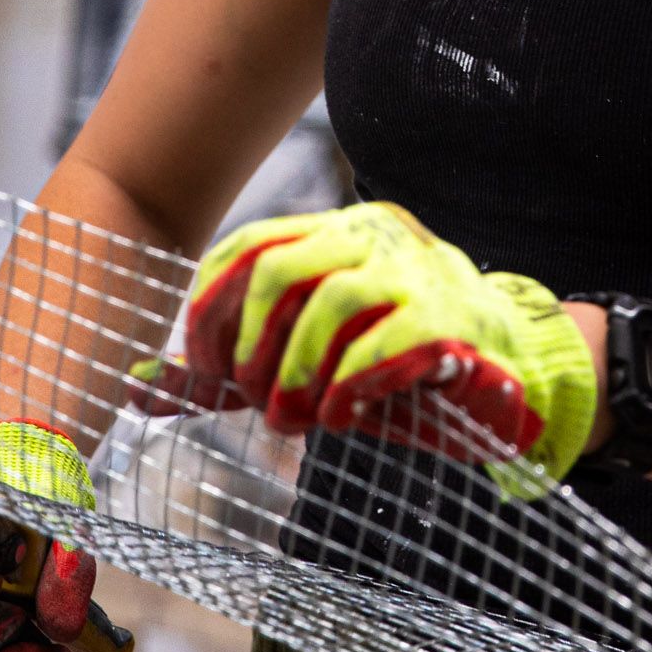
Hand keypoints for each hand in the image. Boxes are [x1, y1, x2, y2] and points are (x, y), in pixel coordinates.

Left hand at [151, 201, 598, 487]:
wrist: (511, 377)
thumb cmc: (399, 369)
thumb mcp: (311, 361)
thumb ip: (236, 368)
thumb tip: (140, 391)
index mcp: (337, 233)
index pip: (253, 246)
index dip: (215, 307)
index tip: (208, 370)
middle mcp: (375, 238)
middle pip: (283, 268)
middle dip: (252, 342)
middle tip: (252, 398)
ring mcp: (419, 272)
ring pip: (334, 302)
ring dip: (298, 370)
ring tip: (294, 418)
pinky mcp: (452, 320)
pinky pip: (385, 344)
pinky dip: (350, 385)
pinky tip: (344, 415)